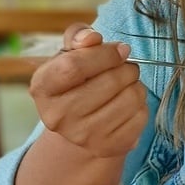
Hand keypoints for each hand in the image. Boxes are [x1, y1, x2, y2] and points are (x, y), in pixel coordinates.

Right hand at [29, 22, 148, 157]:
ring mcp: (83, 136)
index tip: (120, 49)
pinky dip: (141, 105)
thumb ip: (78, 37)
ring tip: (127, 85)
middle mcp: (58, 116)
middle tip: (127, 67)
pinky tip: (128, 104)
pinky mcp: (108, 147)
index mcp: (42, 88)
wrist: (80, 126)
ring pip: (130, 98)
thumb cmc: (77, 82)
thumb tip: (92, 37)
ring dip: (136, 85)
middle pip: (109, 82)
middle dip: (127, 68)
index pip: (75, 65)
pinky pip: (140, 116)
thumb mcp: (69, 55)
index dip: (105, 53)